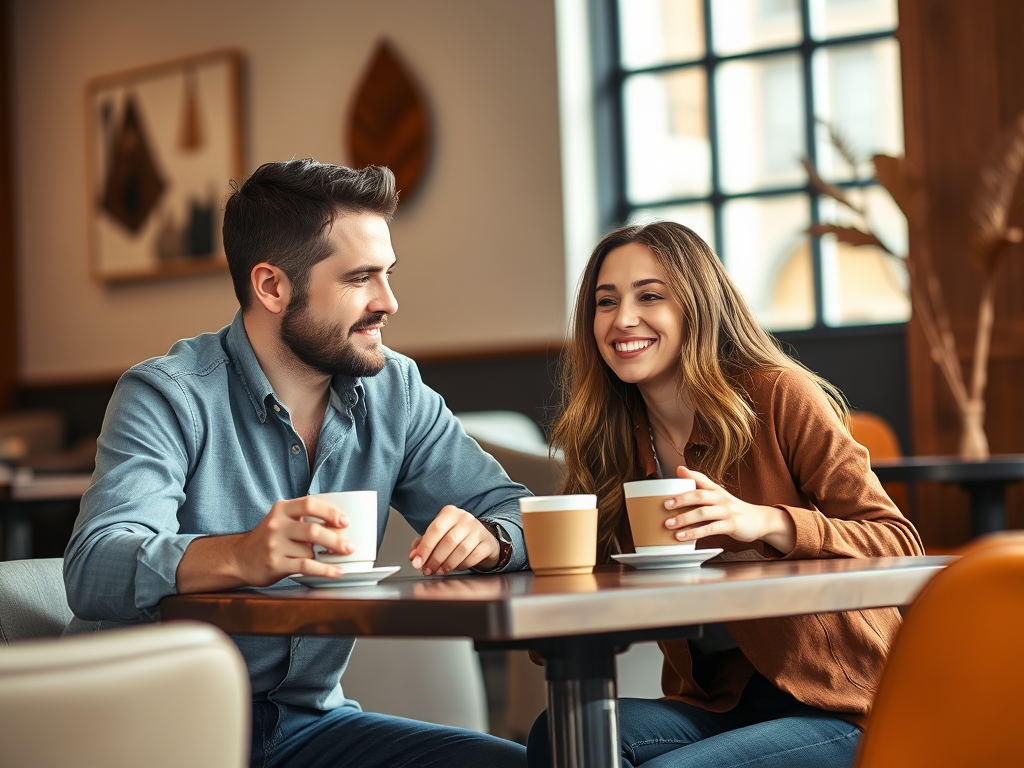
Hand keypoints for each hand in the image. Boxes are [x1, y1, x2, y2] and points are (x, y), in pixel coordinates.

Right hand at [232, 496, 355, 584]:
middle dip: (336, 540)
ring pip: (310, 551)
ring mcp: (274, 545)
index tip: (345, 522)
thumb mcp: (281, 520)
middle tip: (350, 547)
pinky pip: (306, 567)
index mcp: (281, 509)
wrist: (239, 559)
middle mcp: (277, 525)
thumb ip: (303, 517)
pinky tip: (336, 572)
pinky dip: (325, 570)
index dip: (330, 512)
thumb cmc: (268, 539)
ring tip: (335, 560)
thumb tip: (339, 524)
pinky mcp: (275, 564)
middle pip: (313, 530)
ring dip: (324, 557)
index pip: (310, 504)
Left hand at [408, 505, 499, 575]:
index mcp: (450, 513)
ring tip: (440, 571)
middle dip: (435, 559)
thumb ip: (423, 544)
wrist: (481, 538)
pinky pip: (473, 557)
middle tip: (428, 570)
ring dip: (447, 564)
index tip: (417, 562)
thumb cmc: (456, 536)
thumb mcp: (438, 536)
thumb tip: (413, 557)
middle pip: (448, 541)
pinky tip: (455, 567)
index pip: (435, 529)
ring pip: (461, 550)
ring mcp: (478, 530)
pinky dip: (461, 565)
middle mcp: (465, 518)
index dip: (425, 548)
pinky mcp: (487, 543)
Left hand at [663, 466, 795, 553]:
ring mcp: (726, 511)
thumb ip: (700, 487)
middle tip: (665, 505)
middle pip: (699, 495)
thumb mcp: (718, 496)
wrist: (759, 520)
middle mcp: (721, 498)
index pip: (702, 478)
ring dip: (684, 519)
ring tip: (669, 524)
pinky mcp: (731, 525)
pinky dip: (695, 533)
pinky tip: (683, 537)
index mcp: (716, 489)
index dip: (690, 474)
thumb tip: (680, 472)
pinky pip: (710, 529)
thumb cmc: (733, 509)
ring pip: (702, 513)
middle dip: (681, 500)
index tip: (676, 471)